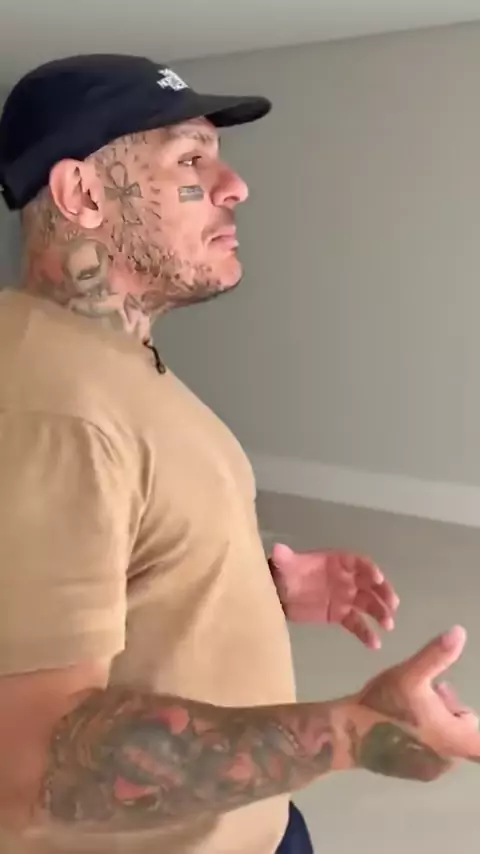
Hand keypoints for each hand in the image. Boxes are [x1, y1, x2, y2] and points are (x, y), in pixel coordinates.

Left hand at [269, 543, 398, 648]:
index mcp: (337, 562)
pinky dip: (366, 633)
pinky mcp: (340, 615)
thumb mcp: (283, 564)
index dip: (369, 569)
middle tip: (392, 605)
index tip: (377, 579)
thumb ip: (283, 557)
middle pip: (370, 584)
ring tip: (388, 625)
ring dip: (380, 613)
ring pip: (368, 604)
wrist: (278, 594)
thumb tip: (277, 550)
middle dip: (382, 593)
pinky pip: (357, 623)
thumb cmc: (285, 574)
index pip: (358, 563)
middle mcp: (346, 578)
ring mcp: (345, 597)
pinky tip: (375, 644)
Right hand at [341, 626, 479, 780]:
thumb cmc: (384, 703)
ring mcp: (429, 769)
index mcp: (454, 739)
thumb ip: (437, 654)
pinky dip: (424, 736)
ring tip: (413, 704)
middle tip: (432, 691)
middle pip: (466, 735)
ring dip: (438, 723)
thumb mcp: (411, 674)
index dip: (469, 717)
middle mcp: (447, 760)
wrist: (348, 733)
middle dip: (452, 711)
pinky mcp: (412, 772)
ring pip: (447, 742)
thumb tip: (460, 632)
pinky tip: (402, 720)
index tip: (451, 699)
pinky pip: (431, 752)